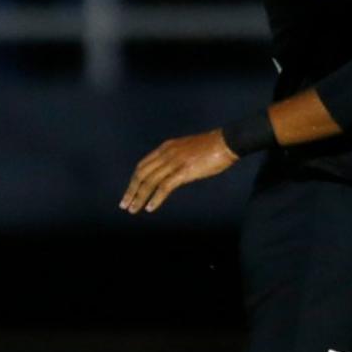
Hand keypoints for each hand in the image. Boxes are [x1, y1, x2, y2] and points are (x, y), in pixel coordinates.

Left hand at [120, 130, 238, 213]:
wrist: (227, 141)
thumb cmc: (211, 148)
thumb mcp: (186, 150)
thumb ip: (175, 159)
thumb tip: (169, 173)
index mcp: (165, 148)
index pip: (142, 166)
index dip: (133, 181)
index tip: (128, 193)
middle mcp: (166, 154)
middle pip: (141, 174)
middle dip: (131, 190)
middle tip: (124, 205)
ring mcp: (174, 162)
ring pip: (150, 182)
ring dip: (139, 197)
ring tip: (134, 210)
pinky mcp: (184, 171)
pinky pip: (164, 187)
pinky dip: (155, 198)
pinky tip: (150, 208)